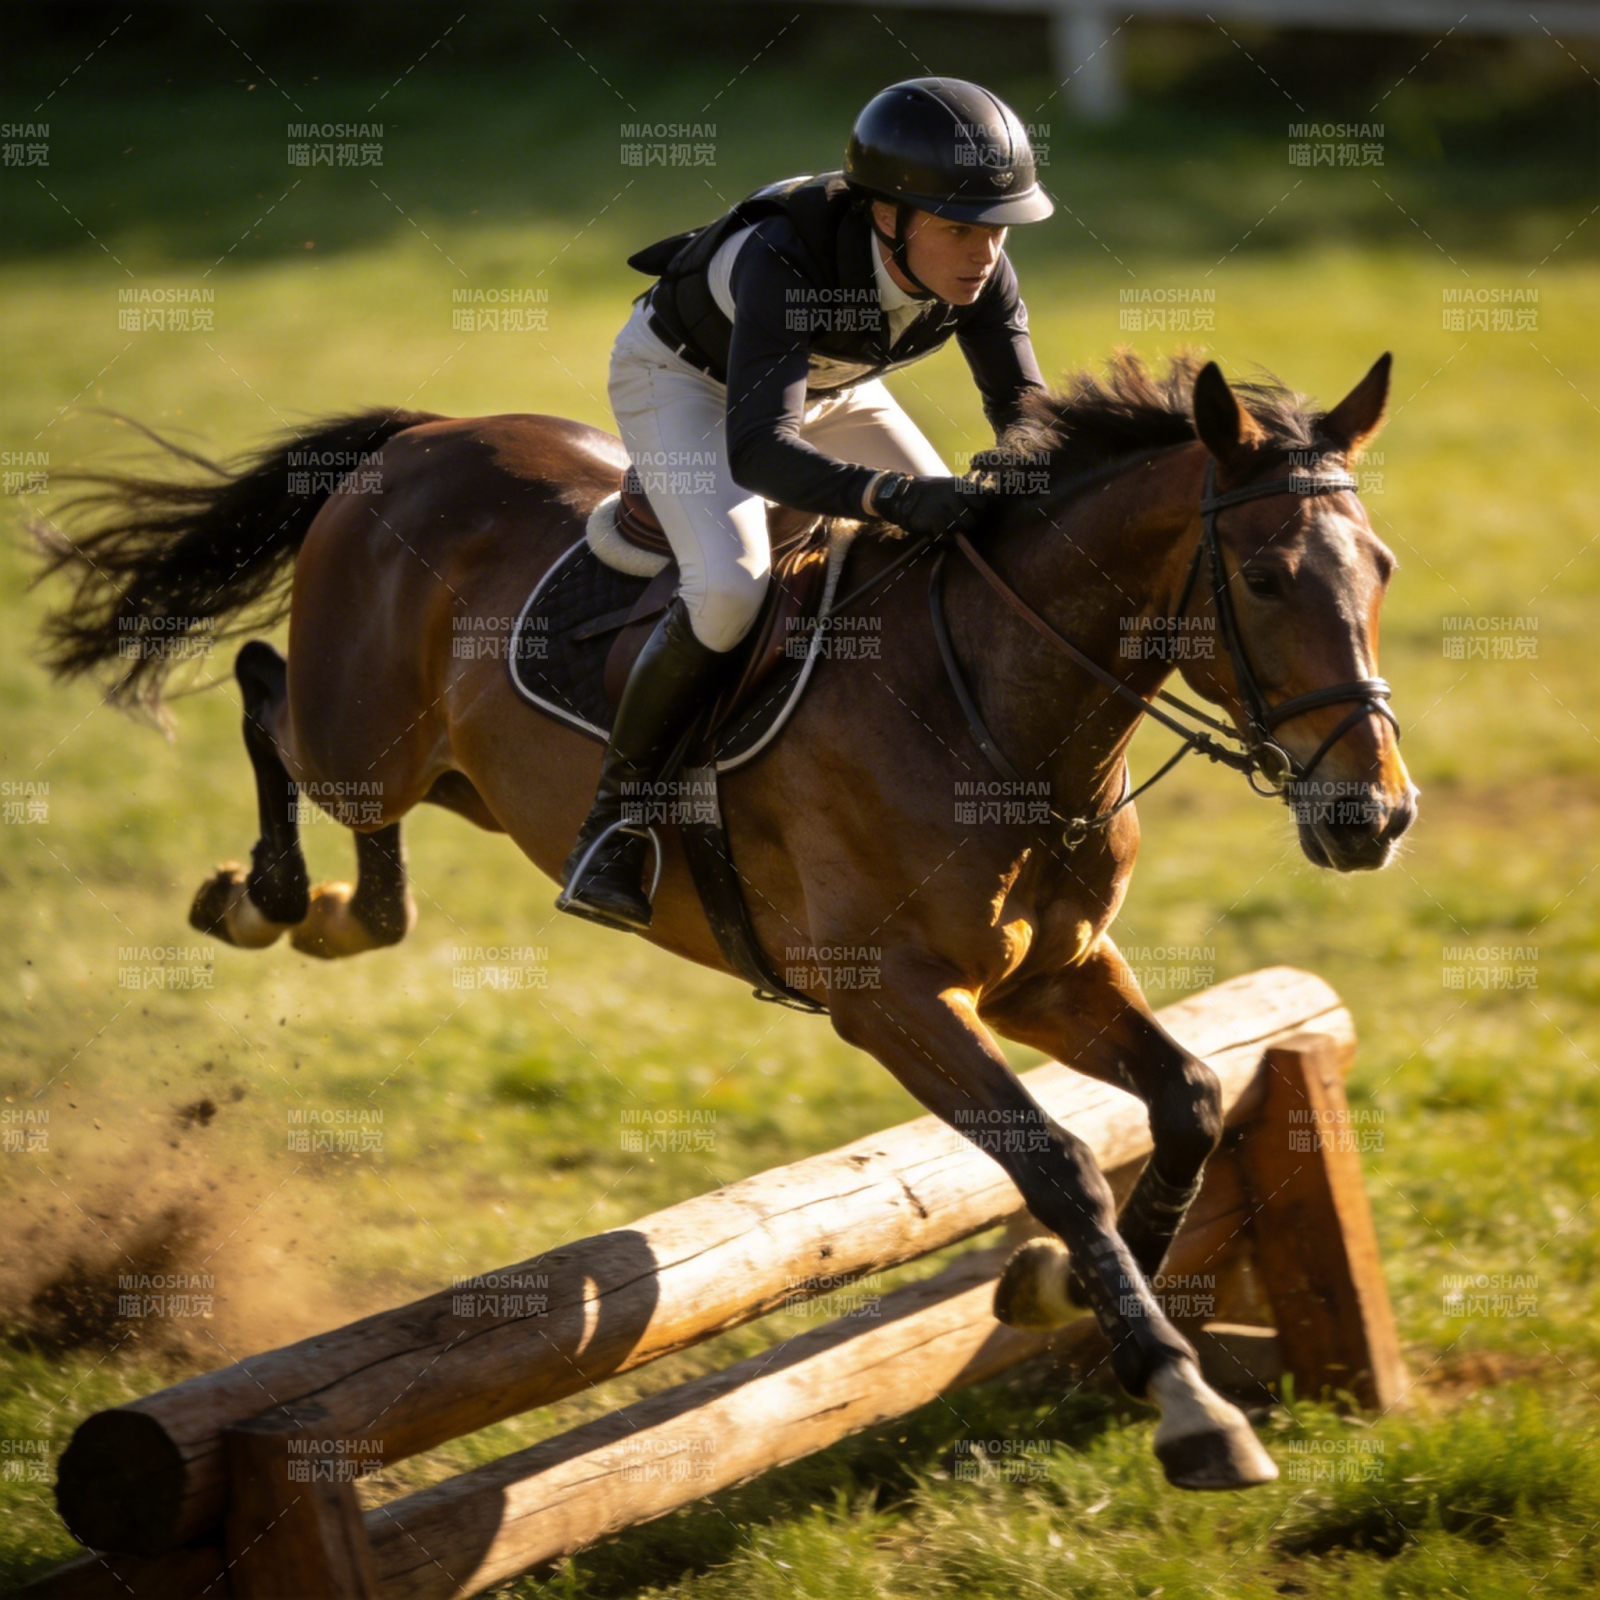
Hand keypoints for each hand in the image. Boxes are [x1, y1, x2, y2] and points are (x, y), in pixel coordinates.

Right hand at [869, 472, 1001, 540]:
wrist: (904, 495)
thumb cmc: (930, 492)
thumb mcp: (948, 486)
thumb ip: (964, 493)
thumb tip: (983, 504)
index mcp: (958, 485)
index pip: (981, 500)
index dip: (978, 508)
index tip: (972, 510)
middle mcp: (953, 496)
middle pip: (972, 519)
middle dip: (967, 524)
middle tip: (959, 523)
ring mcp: (943, 509)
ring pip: (961, 528)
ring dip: (956, 530)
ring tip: (948, 526)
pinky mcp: (933, 521)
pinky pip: (947, 536)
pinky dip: (946, 538)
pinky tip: (941, 533)